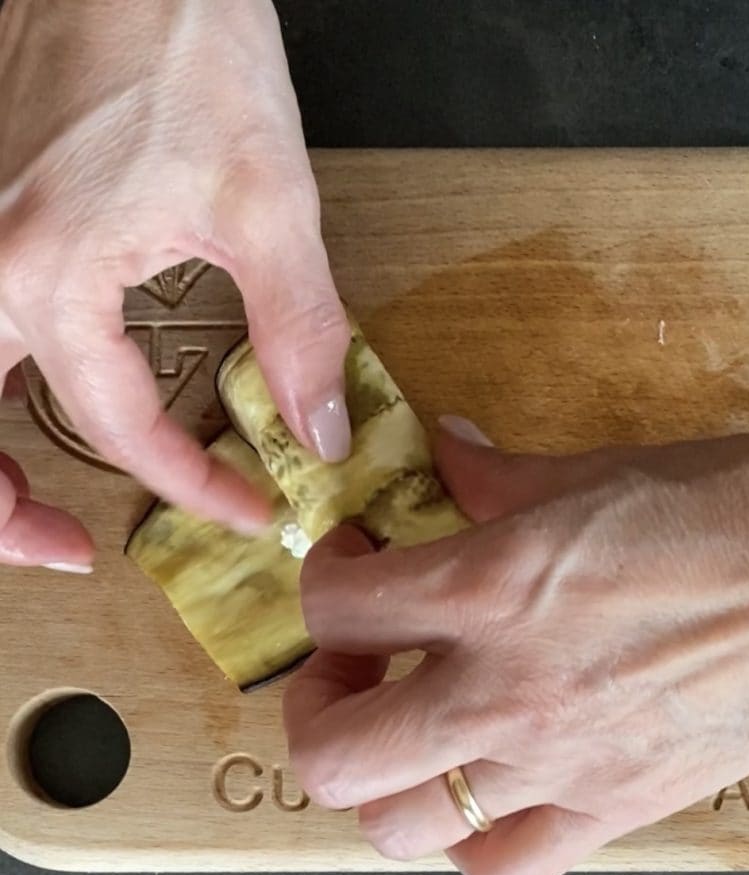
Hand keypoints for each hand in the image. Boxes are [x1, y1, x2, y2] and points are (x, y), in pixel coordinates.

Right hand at [0, 0, 350, 556]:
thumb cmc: (187, 48)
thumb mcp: (270, 204)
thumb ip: (299, 330)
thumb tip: (315, 428)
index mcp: (47, 271)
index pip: (119, 428)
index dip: (191, 487)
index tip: (250, 508)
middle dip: (5, 513)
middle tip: (65, 549)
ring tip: (25, 509)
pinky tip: (24, 409)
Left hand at [285, 412, 748, 874]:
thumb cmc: (738, 505)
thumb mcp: (597, 469)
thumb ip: (497, 473)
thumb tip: (445, 453)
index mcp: (492, 590)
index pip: (337, 606)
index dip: (326, 575)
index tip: (358, 557)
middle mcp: (508, 692)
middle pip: (331, 753)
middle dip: (315, 702)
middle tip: (356, 660)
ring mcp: (560, 767)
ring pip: (400, 826)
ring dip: (382, 777)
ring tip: (416, 725)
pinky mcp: (617, 810)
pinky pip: (503, 869)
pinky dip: (471, 840)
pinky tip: (493, 786)